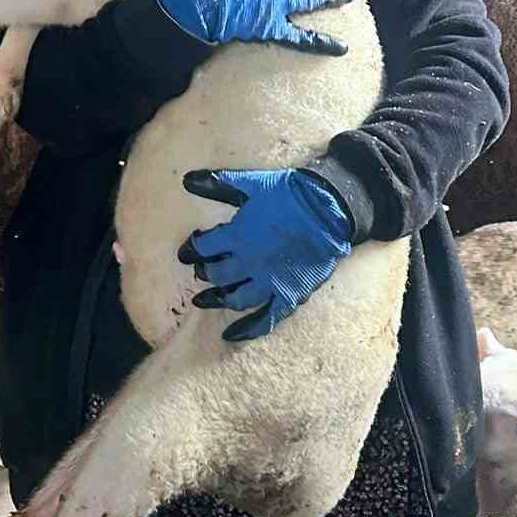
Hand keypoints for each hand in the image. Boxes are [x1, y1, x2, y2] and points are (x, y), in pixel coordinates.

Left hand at [176, 167, 352, 341]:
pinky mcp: (289, 296)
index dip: (192, 249)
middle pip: (216, 274)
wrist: (331, 208)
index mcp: (237, 236)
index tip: (187, 251)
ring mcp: (269, 283)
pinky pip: (265, 320)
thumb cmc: (291, 193)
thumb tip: (186, 180)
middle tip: (200, 271)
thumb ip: (218, 184)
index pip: (203, 248)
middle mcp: (249, 264)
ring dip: (217, 300)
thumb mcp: (252, 183)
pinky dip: (246, 330)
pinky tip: (230, 336)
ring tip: (204, 301)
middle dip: (204, 272)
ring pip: (235, 299)